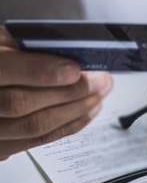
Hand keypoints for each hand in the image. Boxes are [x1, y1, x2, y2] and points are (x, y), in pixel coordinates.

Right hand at [0, 28, 113, 160]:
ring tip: (98, 97)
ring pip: (32, 127)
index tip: (75, 70)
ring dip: (73, 112)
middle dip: (69, 93)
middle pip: (21, 104)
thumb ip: (29, 47)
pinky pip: (34, 143)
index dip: (41, 72)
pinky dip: (65, 128)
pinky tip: (84, 114)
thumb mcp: (4, 39)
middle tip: (101, 82)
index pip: (4, 71)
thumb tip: (72, 55)